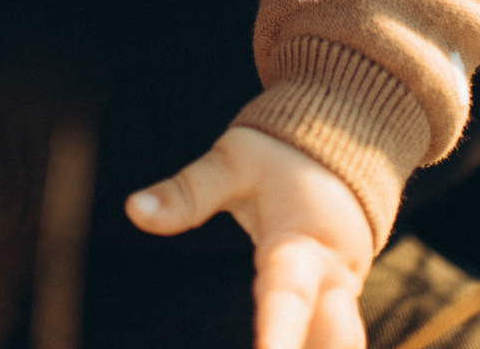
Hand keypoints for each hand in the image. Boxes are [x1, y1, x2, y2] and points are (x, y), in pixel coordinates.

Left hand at [127, 126, 372, 348]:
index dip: (279, 335)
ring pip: (338, 344)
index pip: (289, 296)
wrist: (346, 150)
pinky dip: (310, 348)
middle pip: (333, 339)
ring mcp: (343, 298)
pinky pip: (331, 341)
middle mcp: (332, 280)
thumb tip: (134, 210)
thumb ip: (188, 193)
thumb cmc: (284, 157)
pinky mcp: (341, 307)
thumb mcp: (233, 162)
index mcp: (303, 245)